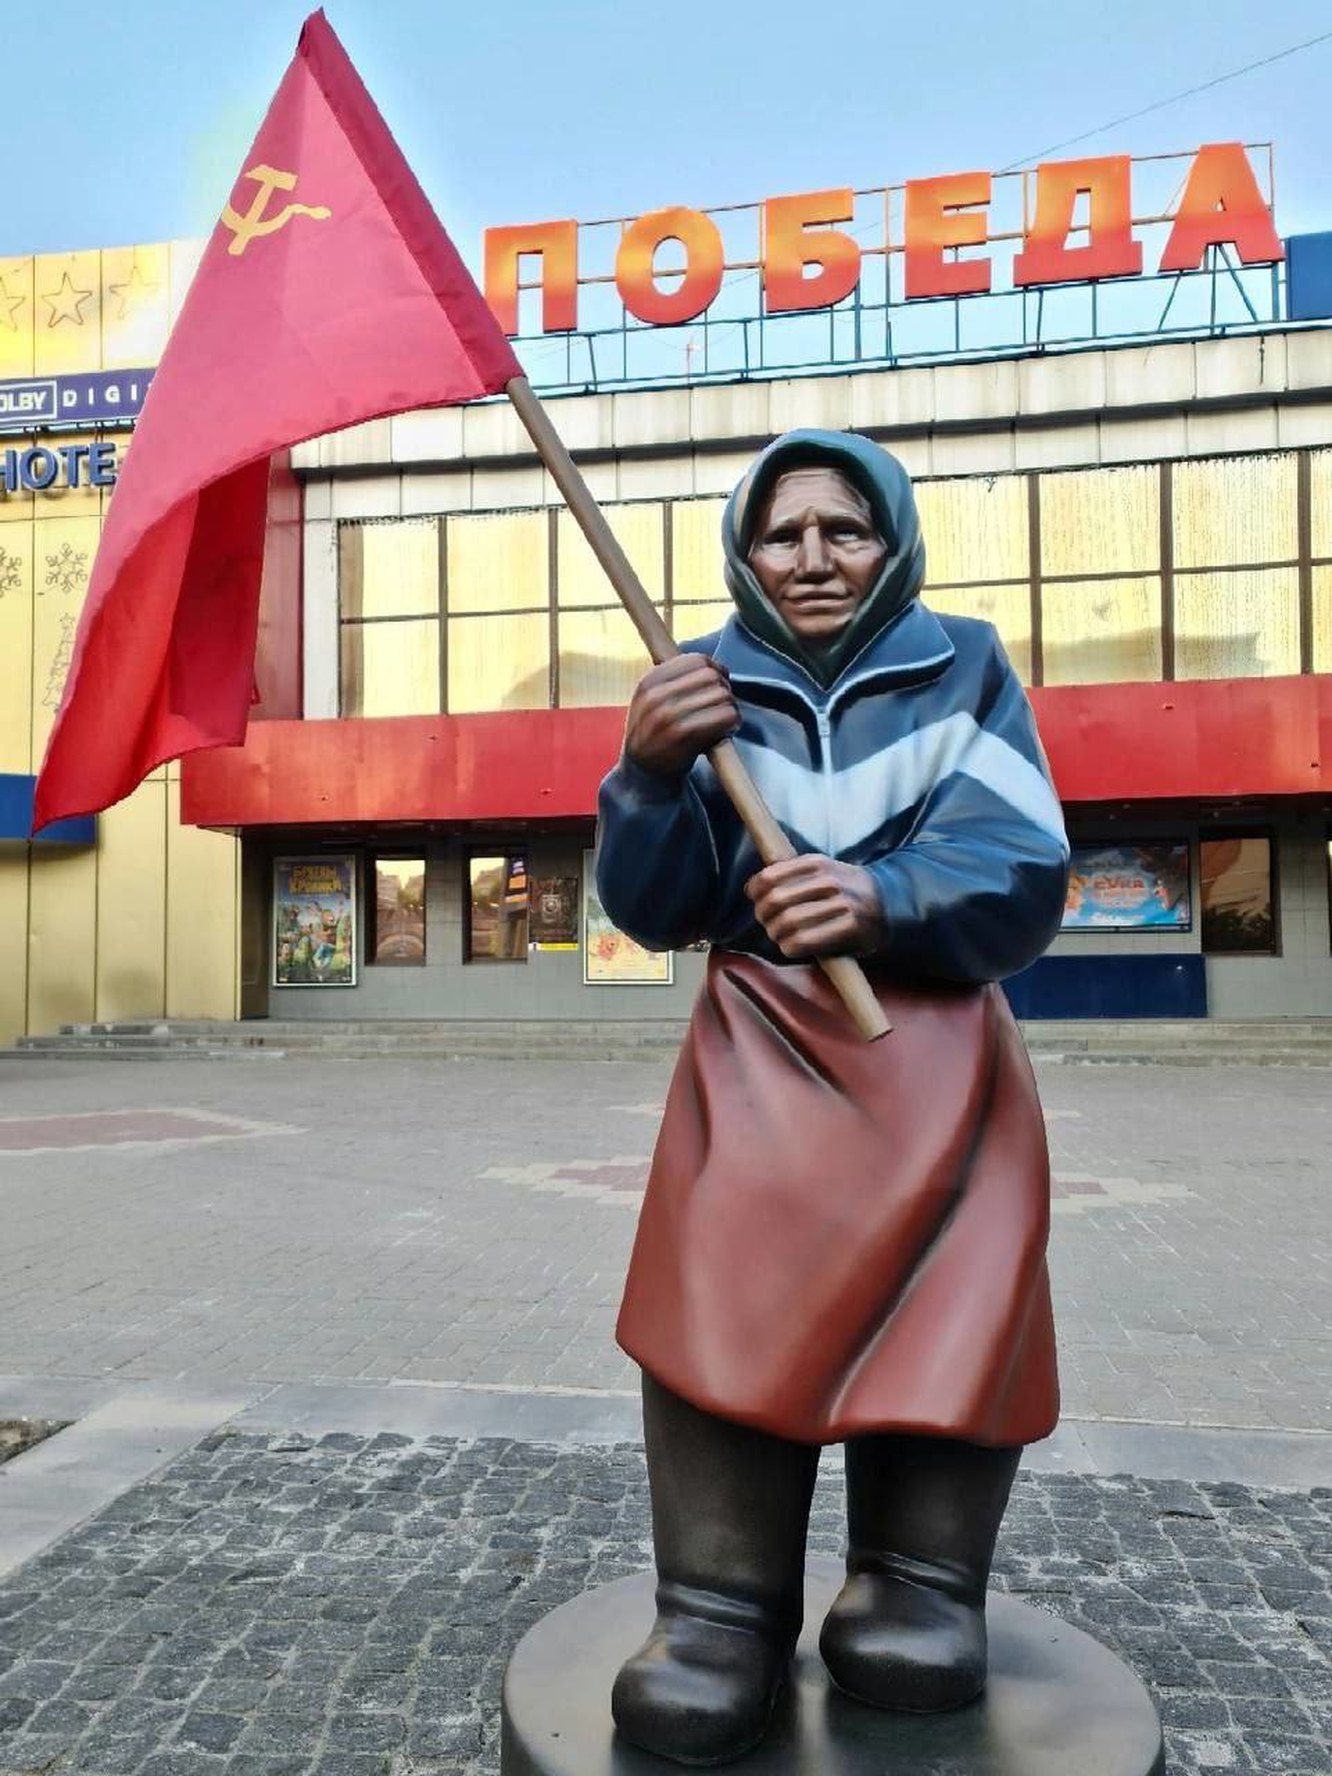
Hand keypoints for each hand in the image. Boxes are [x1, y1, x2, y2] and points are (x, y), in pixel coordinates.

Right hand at [624, 655, 739, 776]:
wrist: (642, 775)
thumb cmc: (654, 737)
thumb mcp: (650, 702)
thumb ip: (674, 682)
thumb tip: (715, 668)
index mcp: (650, 682)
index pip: (696, 660)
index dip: (715, 669)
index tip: (720, 682)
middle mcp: (657, 695)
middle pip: (711, 676)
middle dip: (725, 689)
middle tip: (723, 706)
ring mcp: (668, 714)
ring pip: (721, 695)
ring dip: (730, 708)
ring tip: (724, 721)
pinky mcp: (683, 734)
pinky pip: (724, 716)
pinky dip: (732, 722)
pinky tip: (725, 731)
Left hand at [745, 855, 883, 958]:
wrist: (889, 903)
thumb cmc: (845, 891)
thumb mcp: (822, 870)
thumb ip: (792, 873)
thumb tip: (754, 886)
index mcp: (817, 863)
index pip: (770, 876)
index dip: (755, 890)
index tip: (755, 898)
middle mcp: (829, 881)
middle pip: (776, 901)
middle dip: (763, 915)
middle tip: (766, 921)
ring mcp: (841, 905)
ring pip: (787, 922)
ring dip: (775, 933)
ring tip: (780, 935)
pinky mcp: (848, 928)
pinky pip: (802, 941)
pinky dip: (789, 946)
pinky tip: (792, 946)